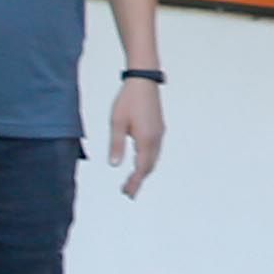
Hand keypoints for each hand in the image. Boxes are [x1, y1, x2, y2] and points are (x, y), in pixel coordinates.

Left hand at [103, 76, 163, 194]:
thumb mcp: (116, 123)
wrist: (143, 80)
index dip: (134, 182)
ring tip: (133, 179)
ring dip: (144, 170)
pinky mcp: (158, 128)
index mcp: (146, 140)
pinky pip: (155, 150)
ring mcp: (159, 133)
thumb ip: (117, 145)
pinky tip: (141, 160)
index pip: (141, 168)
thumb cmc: (128, 99)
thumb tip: (115, 165)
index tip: (127, 193)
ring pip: (153, 159)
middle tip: (128, 191)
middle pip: (149, 166)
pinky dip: (148, 160)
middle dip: (139, 180)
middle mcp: (155, 139)